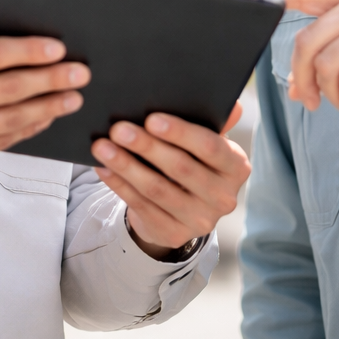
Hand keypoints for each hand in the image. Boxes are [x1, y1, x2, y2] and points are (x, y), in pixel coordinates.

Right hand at [0, 0, 89, 177]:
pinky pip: (1, 141)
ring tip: (73, 96)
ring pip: (11, 118)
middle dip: (50, 79)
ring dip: (48, 106)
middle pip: (9, 88)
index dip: (27, 50)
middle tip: (80, 71)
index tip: (57, 47)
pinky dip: (28, 128)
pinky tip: (46, 116)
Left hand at [91, 104, 249, 258]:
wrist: (184, 210)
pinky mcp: (174, 234)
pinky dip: (119, 185)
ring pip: (156, 189)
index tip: (152, 119)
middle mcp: (223, 197)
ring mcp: (200, 220)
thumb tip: (231, 104)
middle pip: (180, 168)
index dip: (181, 133)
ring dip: (126, 165)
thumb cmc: (194, 161)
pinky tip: (104, 168)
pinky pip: (141, 206)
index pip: (210, 147)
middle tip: (118, 129)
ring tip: (102, 146)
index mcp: (236, 167)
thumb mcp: (206, 143)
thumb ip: (213, 121)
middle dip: (146, 146)